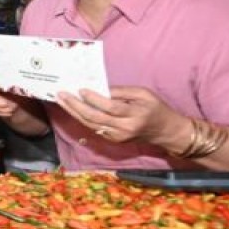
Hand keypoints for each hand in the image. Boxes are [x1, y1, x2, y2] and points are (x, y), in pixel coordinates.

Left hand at [56, 86, 190, 148]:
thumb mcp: (144, 94)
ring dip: (74, 113)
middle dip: (76, 106)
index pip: (110, 107)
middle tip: (62, 94)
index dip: (94, 99)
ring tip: (62, 101)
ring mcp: (117, 137)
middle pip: (95, 118)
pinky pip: (94, 128)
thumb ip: (122, 92)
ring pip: (91, 125)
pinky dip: (81, 119)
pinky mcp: (113, 140)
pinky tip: (72, 109)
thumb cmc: (156, 109)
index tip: (80, 90)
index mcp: (134, 115)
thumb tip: (100, 88)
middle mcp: (124, 129)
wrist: (166, 132)